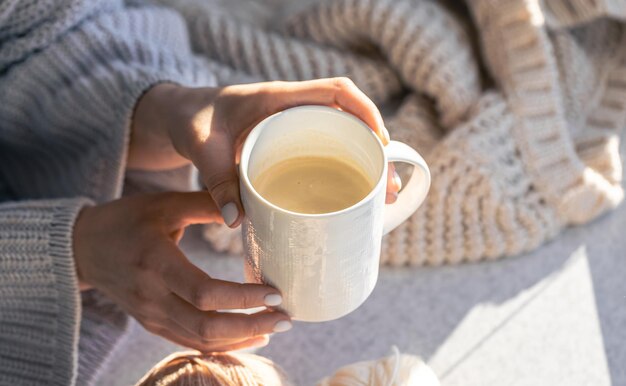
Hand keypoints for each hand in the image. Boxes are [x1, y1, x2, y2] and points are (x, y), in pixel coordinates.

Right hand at [72, 192, 290, 351]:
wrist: (83, 248)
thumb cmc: (126, 220)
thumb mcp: (165, 204)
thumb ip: (207, 203)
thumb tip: (248, 206)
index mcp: (156, 262)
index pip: (205, 294)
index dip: (243, 298)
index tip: (275, 293)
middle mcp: (152, 296)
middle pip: (206, 326)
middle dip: (251, 326)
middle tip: (285, 318)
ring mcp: (150, 315)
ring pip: (200, 340)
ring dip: (240, 339)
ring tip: (274, 328)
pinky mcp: (152, 323)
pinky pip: (189, 342)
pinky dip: (221, 344)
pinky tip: (248, 337)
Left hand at [130, 78, 401, 227]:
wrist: (181, 115)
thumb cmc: (192, 122)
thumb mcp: (201, 148)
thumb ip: (216, 180)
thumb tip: (238, 220)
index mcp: (277, 97)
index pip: (334, 90)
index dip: (365, 110)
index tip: (382, 139)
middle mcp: (293, 106)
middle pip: (349, 116)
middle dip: (376, 147)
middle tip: (388, 184)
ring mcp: (294, 123)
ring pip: (343, 134)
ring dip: (366, 161)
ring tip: (382, 197)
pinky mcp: (290, 140)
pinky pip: (327, 147)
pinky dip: (346, 166)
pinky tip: (353, 195)